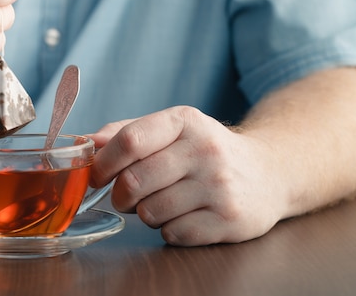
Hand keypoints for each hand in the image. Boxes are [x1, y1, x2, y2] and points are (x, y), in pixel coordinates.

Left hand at [89, 106, 285, 245]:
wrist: (269, 172)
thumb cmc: (205, 150)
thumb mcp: (172, 129)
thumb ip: (126, 132)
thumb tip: (86, 143)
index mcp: (185, 121)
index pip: (129, 141)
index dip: (102, 163)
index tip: (96, 176)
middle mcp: (205, 150)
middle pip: (133, 181)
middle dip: (120, 195)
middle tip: (126, 196)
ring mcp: (220, 186)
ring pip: (150, 212)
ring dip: (146, 213)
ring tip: (163, 202)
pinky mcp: (229, 220)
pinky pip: (173, 234)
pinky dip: (169, 229)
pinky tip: (184, 215)